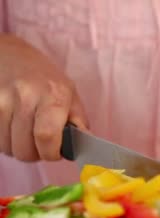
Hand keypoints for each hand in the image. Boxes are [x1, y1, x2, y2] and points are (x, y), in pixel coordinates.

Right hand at [0, 34, 87, 161]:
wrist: (9, 54)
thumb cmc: (44, 77)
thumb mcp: (70, 93)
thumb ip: (78, 121)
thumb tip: (84, 146)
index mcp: (52, 95)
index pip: (47, 136)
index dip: (50, 153)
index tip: (53, 152)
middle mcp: (25, 97)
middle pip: (24, 149)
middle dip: (34, 153)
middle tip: (39, 142)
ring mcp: (1, 101)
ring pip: (6, 147)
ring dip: (17, 146)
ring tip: (25, 131)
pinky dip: (3, 139)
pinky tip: (11, 126)